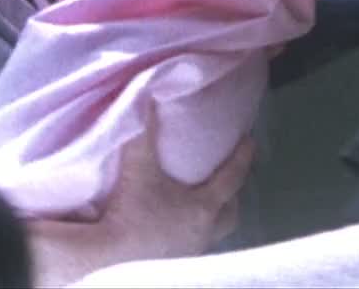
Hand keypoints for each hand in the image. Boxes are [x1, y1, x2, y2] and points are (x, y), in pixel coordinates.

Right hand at [26, 102, 255, 285]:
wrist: (108, 256)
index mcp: (204, 206)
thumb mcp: (138, 167)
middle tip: (228, 181)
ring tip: (200, 205)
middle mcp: (203, 232)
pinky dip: (188, 233)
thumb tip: (149, 94)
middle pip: (230, 213)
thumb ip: (145, 131)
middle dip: (232, 196)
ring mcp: (189, 252)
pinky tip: (174, 227)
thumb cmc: (131, 211)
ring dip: (211, 217)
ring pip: (212, 233)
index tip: (250, 141)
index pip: (232, 177)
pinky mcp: (172, 264)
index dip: (242, 157)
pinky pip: (190, 245)